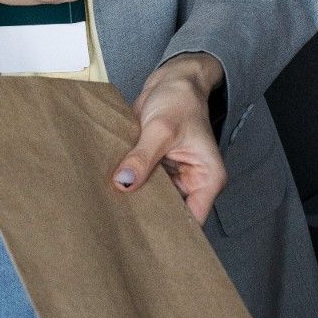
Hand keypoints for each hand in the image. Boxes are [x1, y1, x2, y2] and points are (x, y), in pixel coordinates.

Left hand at [112, 54, 226, 222]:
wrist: (171, 80)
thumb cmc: (180, 100)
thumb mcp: (161, 128)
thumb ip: (143, 157)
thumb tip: (124, 183)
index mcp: (207, 179)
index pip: (192, 219)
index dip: (172, 230)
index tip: (145, 236)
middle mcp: (192, 182)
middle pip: (171, 212)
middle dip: (149, 217)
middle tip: (122, 225)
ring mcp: (172, 177)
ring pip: (153, 200)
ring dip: (135, 201)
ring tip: (113, 211)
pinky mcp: (155, 169)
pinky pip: (141, 185)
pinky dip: (128, 186)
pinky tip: (110, 193)